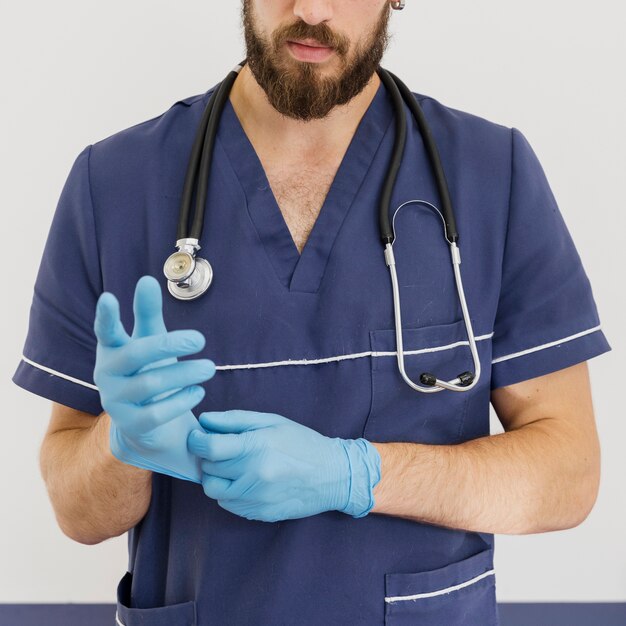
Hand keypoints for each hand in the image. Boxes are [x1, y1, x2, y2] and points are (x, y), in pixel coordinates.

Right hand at [93, 275, 215, 482]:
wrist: (147, 422)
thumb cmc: (149, 369)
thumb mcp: (150, 339)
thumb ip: (148, 312)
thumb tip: (147, 279)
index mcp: (111, 350)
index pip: (106, 331)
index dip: (107, 316)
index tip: (109, 297)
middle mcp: (107, 374)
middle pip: (137, 355)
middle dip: (170, 345)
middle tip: (201, 339)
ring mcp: (115, 402)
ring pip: (150, 384)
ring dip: (185, 374)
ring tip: (209, 368)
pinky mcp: (131, 426)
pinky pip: (157, 413)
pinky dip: (181, 401)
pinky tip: (198, 392)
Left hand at [186, 410, 380, 521]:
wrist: (333, 475)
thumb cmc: (302, 443)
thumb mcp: (272, 422)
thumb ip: (235, 420)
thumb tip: (204, 420)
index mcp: (256, 448)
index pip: (208, 447)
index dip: (196, 441)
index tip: (198, 437)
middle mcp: (253, 476)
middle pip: (207, 469)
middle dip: (209, 458)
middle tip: (224, 449)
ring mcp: (255, 498)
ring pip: (213, 490)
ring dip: (217, 477)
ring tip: (234, 467)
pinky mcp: (258, 514)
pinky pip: (227, 504)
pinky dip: (230, 492)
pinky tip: (245, 481)